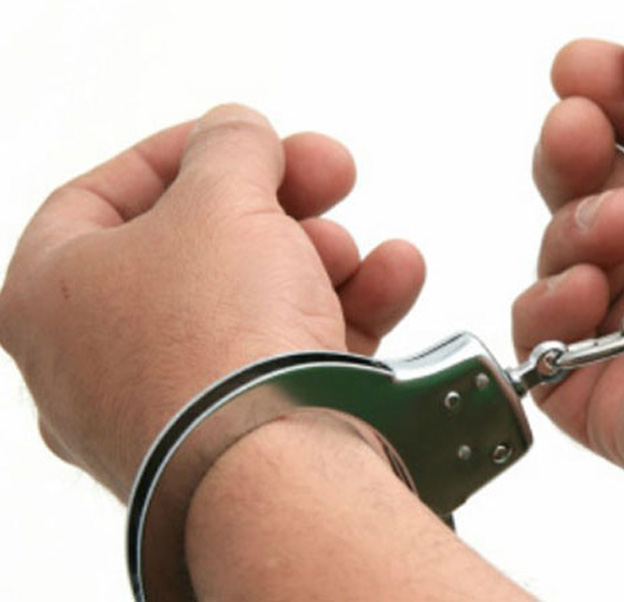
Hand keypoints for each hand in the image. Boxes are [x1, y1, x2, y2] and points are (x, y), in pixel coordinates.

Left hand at [0, 104, 424, 498]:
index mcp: (51, 294)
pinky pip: (292, 358)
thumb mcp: (221, 196)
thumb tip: (238, 131)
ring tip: (360, 248)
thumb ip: (230, 144)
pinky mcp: (243, 438)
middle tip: (329, 175)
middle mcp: (98, 358)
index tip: (246, 139)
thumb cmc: (214, 340)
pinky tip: (393, 276)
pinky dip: (346, 313)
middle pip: (197, 249)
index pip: (102, 194)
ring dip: (323, 260)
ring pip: (255, 306)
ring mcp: (173, 405)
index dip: (182, 152)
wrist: (272, 474)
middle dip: (277, 205)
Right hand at [513, 24, 623, 497]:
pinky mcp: (613, 400)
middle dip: (577, 151)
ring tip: (619, 218)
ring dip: (575, 220)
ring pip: (570, 263)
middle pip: (606, 199)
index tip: (581, 70)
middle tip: (574, 126)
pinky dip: (548, 302)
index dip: (619, 104)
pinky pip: (547, 344)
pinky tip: (591, 282)